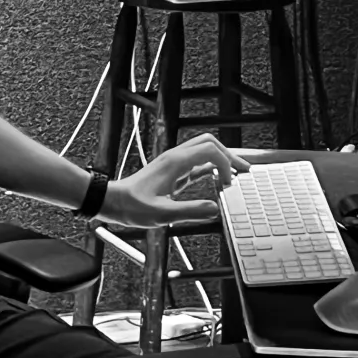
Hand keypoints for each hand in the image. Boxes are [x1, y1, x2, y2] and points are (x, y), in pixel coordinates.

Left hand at [98, 132, 248, 229]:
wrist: (113, 202)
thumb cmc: (133, 207)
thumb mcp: (162, 214)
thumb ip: (189, 211)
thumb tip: (215, 209)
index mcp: (175, 162)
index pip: (210, 150)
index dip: (225, 164)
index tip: (229, 183)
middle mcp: (175, 158)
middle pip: (210, 143)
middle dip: (229, 155)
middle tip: (244, 171)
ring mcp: (174, 163)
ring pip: (204, 150)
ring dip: (221, 159)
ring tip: (237, 174)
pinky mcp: (173, 171)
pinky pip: (197, 163)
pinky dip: (212, 168)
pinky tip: (219, 180)